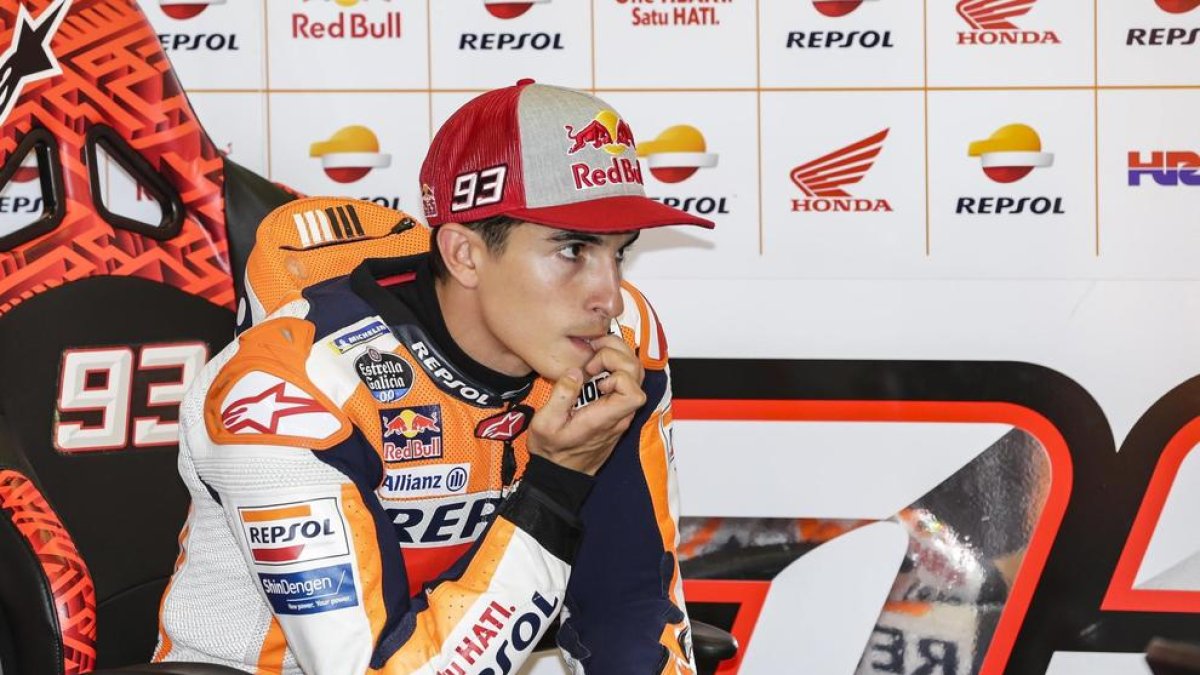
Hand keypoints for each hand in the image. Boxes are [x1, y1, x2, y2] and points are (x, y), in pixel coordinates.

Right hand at [528, 336, 645, 475]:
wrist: (560, 473)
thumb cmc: (552, 451)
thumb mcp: (545, 424)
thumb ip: (561, 396)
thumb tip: (576, 372)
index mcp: (604, 419)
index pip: (633, 392)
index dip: (618, 374)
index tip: (594, 374)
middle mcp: (619, 416)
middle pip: (638, 376)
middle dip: (617, 356)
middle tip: (592, 357)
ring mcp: (620, 413)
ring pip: (635, 376)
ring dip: (617, 360)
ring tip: (593, 357)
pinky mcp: (616, 410)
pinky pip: (627, 382)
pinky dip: (615, 368)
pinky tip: (595, 367)